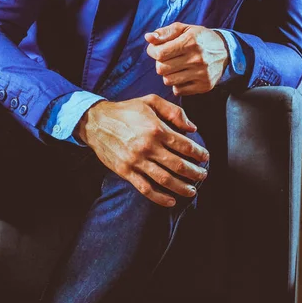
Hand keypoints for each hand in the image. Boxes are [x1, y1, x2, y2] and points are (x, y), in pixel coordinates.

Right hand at [75, 94, 208, 206]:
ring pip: (165, 180)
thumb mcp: (151, 101)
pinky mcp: (126, 171)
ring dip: (182, 187)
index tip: (205, 158)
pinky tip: (171, 201)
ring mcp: (136, 161)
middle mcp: (148, 146)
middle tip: (203, 176)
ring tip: (192, 191)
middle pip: (178, 165)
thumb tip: (192, 128)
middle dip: (195, 173)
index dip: (199, 154)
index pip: (185, 146)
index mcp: (156, 128)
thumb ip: (174, 111)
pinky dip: (160, 197)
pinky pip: (145, 188)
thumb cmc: (126, 110)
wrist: (96, 122)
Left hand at [145, 22, 228, 95]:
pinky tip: (184, 75)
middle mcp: (197, 58)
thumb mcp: (184, 29)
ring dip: (168, 74)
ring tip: (175, 67)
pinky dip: (177, 84)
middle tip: (167, 58)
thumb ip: (165, 32)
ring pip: (168, 81)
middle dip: (160, 63)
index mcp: (190, 41)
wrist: (226, 51)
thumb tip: (148, 37)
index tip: (156, 50)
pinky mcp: (204, 86)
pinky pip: (179, 90)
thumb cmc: (200, 38)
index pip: (160, 53)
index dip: (153, 51)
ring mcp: (202, 74)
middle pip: (162, 69)